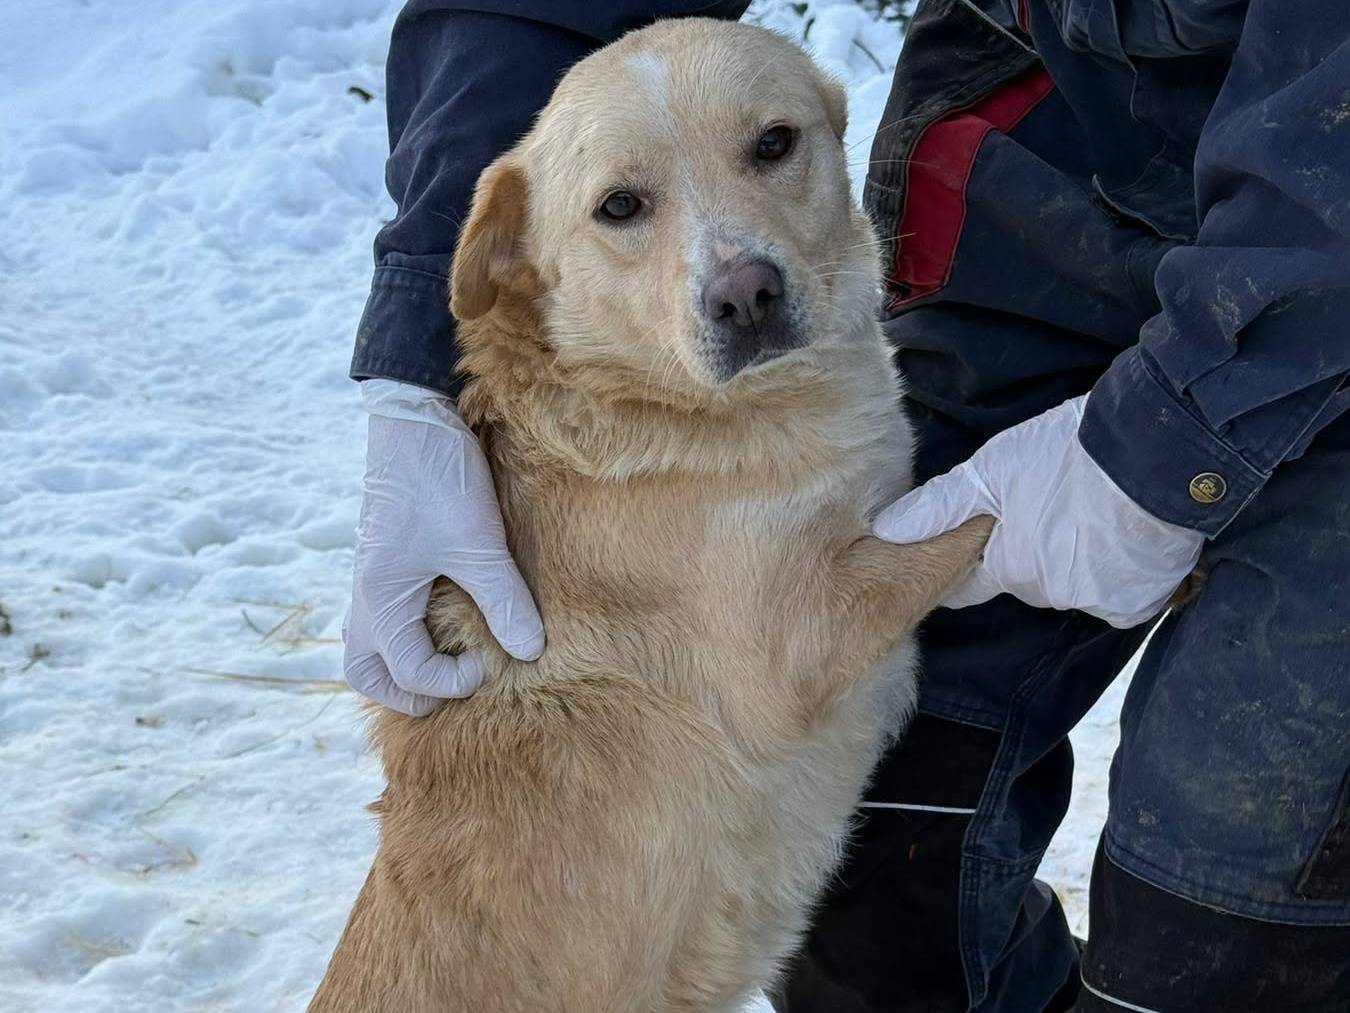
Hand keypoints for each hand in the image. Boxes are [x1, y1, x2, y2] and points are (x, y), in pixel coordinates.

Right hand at [343, 381, 543, 714]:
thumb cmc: (441, 477)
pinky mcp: (382, 559)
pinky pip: (379, 614)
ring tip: (446, 662)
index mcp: (381, 598)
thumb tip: (530, 652)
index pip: (408, 673)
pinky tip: (444, 621)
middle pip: (365, 672)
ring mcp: (368, 576)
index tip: (489, 663)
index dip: (452, 683)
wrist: (412, 415)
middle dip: (407, 691)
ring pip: (366, 643)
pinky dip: (404, 634)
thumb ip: (504, 601)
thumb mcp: (479, 542)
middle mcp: (365, 594)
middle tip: (455, 683)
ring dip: (400, 664)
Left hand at [872, 395, 1202, 628]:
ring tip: (1094, 512)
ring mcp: (1094, 598)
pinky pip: (1120, 594)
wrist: (1152, 454)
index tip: (976, 552)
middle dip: (1035, 551)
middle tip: (1053, 505)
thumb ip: (941, 507)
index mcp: (1007, 564)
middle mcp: (1046, 591)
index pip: (972, 584)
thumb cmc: (1065, 456)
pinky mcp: (1137, 600)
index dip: (972, 565)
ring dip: (1081, 557)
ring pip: (1075, 582)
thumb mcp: (992, 471)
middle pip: (1029, 577)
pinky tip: (1125, 534)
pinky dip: (1123, 571)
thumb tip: (886, 532)